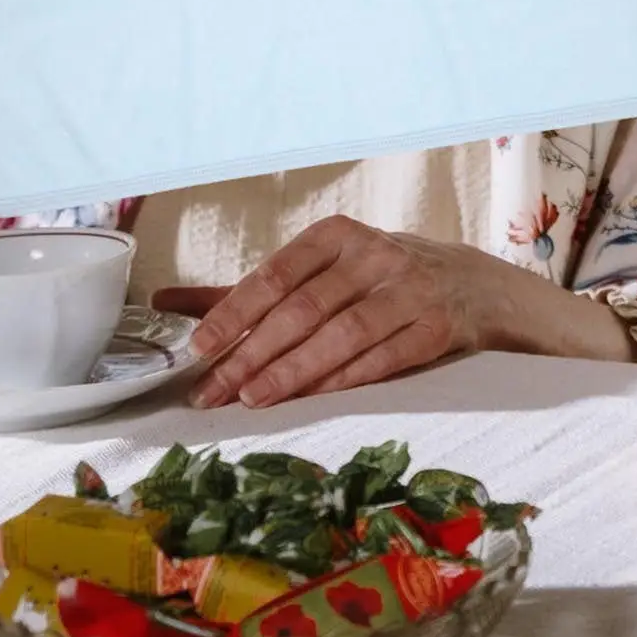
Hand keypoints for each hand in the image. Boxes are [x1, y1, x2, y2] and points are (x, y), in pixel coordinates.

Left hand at [153, 216, 491, 408]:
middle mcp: (376, 255)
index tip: (199, 349)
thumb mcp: (320, 271)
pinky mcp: (438, 326)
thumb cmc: (379, 279)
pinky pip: (385, 357)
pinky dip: (345, 379)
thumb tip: (162, 301)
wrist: (474, 285)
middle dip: (254, 354)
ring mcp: (412, 289)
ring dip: (295, 370)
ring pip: (344, 333)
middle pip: (305, 307)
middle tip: (213, 392)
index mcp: (338, 235)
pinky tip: (313, 400)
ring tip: (253, 400)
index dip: (234, 313)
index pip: (277, 273)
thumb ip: (247, 290)